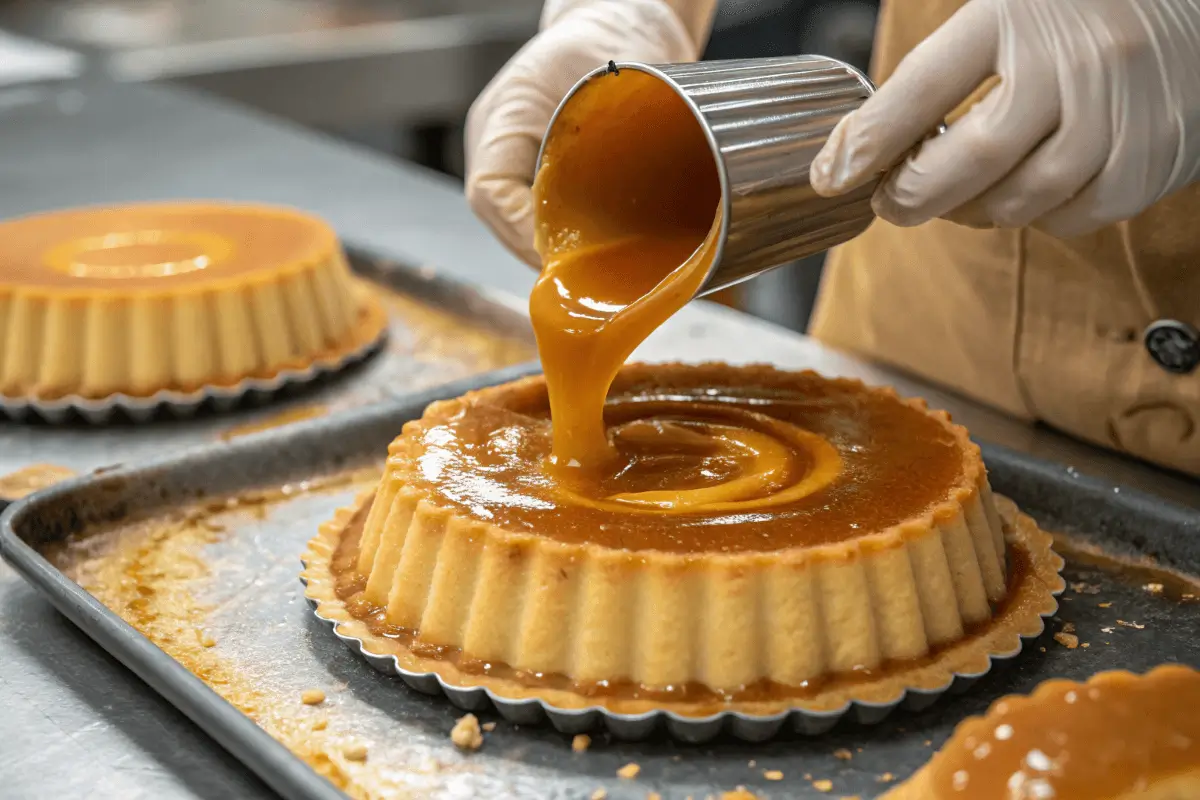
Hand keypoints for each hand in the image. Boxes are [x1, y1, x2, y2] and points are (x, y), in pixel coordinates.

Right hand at [465, 0, 714, 265]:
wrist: (619, 21)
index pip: (490, 192)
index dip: (523, 231)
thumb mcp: (609, 86)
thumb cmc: (614, 40)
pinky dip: (560, 233)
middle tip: (585, 277)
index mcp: (503, 118)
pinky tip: (593, 248)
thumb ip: (600, 142)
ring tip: (590, 269)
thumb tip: (609, 219)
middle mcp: (494, 140)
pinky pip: (532, 211)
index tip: (564, 252)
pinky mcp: (531, 167)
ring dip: (550, 247)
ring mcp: (509, 156)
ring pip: (514, 221)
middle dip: (539, 250)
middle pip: (499, 216)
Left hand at [809, 0, 1199, 237]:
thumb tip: (855, 149)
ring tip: (964, 186)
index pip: (923, 87)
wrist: (1194, 6)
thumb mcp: (1004, 11)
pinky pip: (1068, 218)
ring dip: (972, 209)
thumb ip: (938, 70)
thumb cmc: (1080, 11)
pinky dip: (1037, 214)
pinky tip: (1033, 182)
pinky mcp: (1150, 160)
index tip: (833, 176)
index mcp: (1017, 13)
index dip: (870, 140)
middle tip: (891, 200)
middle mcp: (1072, 63)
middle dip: (912, 196)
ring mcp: (1116, 116)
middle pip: (967, 164)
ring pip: (1013, 202)